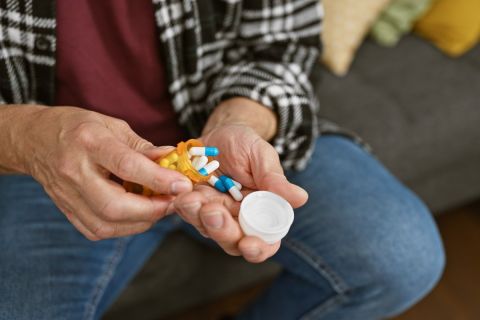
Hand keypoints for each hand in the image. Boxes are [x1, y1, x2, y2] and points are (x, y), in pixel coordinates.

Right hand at [18, 106, 191, 239]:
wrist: (34, 140)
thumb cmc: (78, 128)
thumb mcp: (112, 125)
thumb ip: (142, 146)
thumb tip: (172, 160)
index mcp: (89, 142)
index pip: (127, 166)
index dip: (158, 179)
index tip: (182, 185)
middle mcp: (75, 172)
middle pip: (115, 206)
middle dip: (152, 210)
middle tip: (174, 201)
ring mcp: (67, 196)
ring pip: (107, 224)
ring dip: (142, 221)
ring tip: (159, 206)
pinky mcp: (67, 212)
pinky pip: (99, 230)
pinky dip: (125, 227)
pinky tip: (138, 213)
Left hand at [173, 124, 307, 262]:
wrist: (218, 133)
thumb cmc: (246, 145)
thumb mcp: (262, 156)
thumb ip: (275, 179)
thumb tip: (300, 198)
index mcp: (263, 214)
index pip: (265, 242)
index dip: (258, 249)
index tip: (248, 244)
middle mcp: (238, 220)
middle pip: (231, 241)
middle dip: (221, 230)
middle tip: (212, 211)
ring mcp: (214, 214)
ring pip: (205, 228)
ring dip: (197, 216)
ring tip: (192, 196)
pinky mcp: (193, 205)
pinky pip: (186, 212)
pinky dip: (183, 205)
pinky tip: (183, 192)